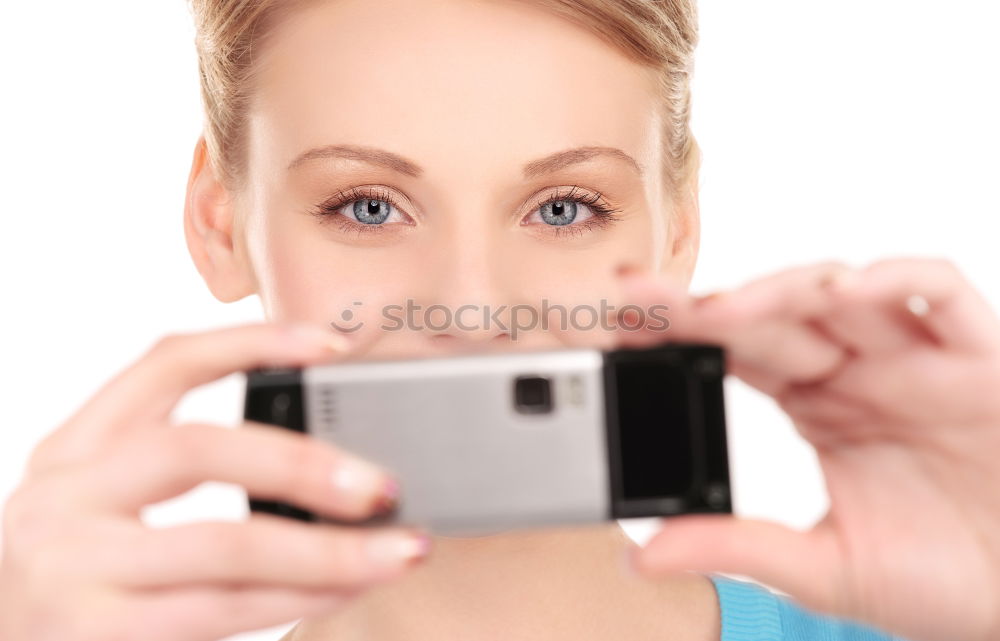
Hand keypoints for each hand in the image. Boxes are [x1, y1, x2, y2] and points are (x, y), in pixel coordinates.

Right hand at [0, 322, 431, 640]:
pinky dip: (301, 598)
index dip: (252, 342)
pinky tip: (349, 590)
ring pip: (229, 545)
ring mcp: (72, 569)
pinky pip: (226, 611)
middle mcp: (62, 499)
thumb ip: (169, 476)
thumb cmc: (73, 584)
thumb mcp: (97, 510)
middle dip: (304, 463)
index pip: (164, 363)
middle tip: (384, 484)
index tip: (331, 342)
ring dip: (330, 549)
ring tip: (401, 550)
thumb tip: (321, 459)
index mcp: (72, 451)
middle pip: (199, 449)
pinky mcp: (94, 636)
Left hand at [613, 257, 999, 640]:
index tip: (618, 325)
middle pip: (771, 314)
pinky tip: (843, 293)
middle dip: (704, 304)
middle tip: (634, 297)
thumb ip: (738, 549)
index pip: (733, 348)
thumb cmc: (940, 578)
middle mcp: (858, 369)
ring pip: (840, 292)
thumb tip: (640, 558)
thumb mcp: (822, 569)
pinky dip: (895, 280)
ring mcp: (915, 358)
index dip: (678, 331)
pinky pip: (939, 292)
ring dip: (779, 290)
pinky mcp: (979, 358)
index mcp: (814, 404)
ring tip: (721, 307)